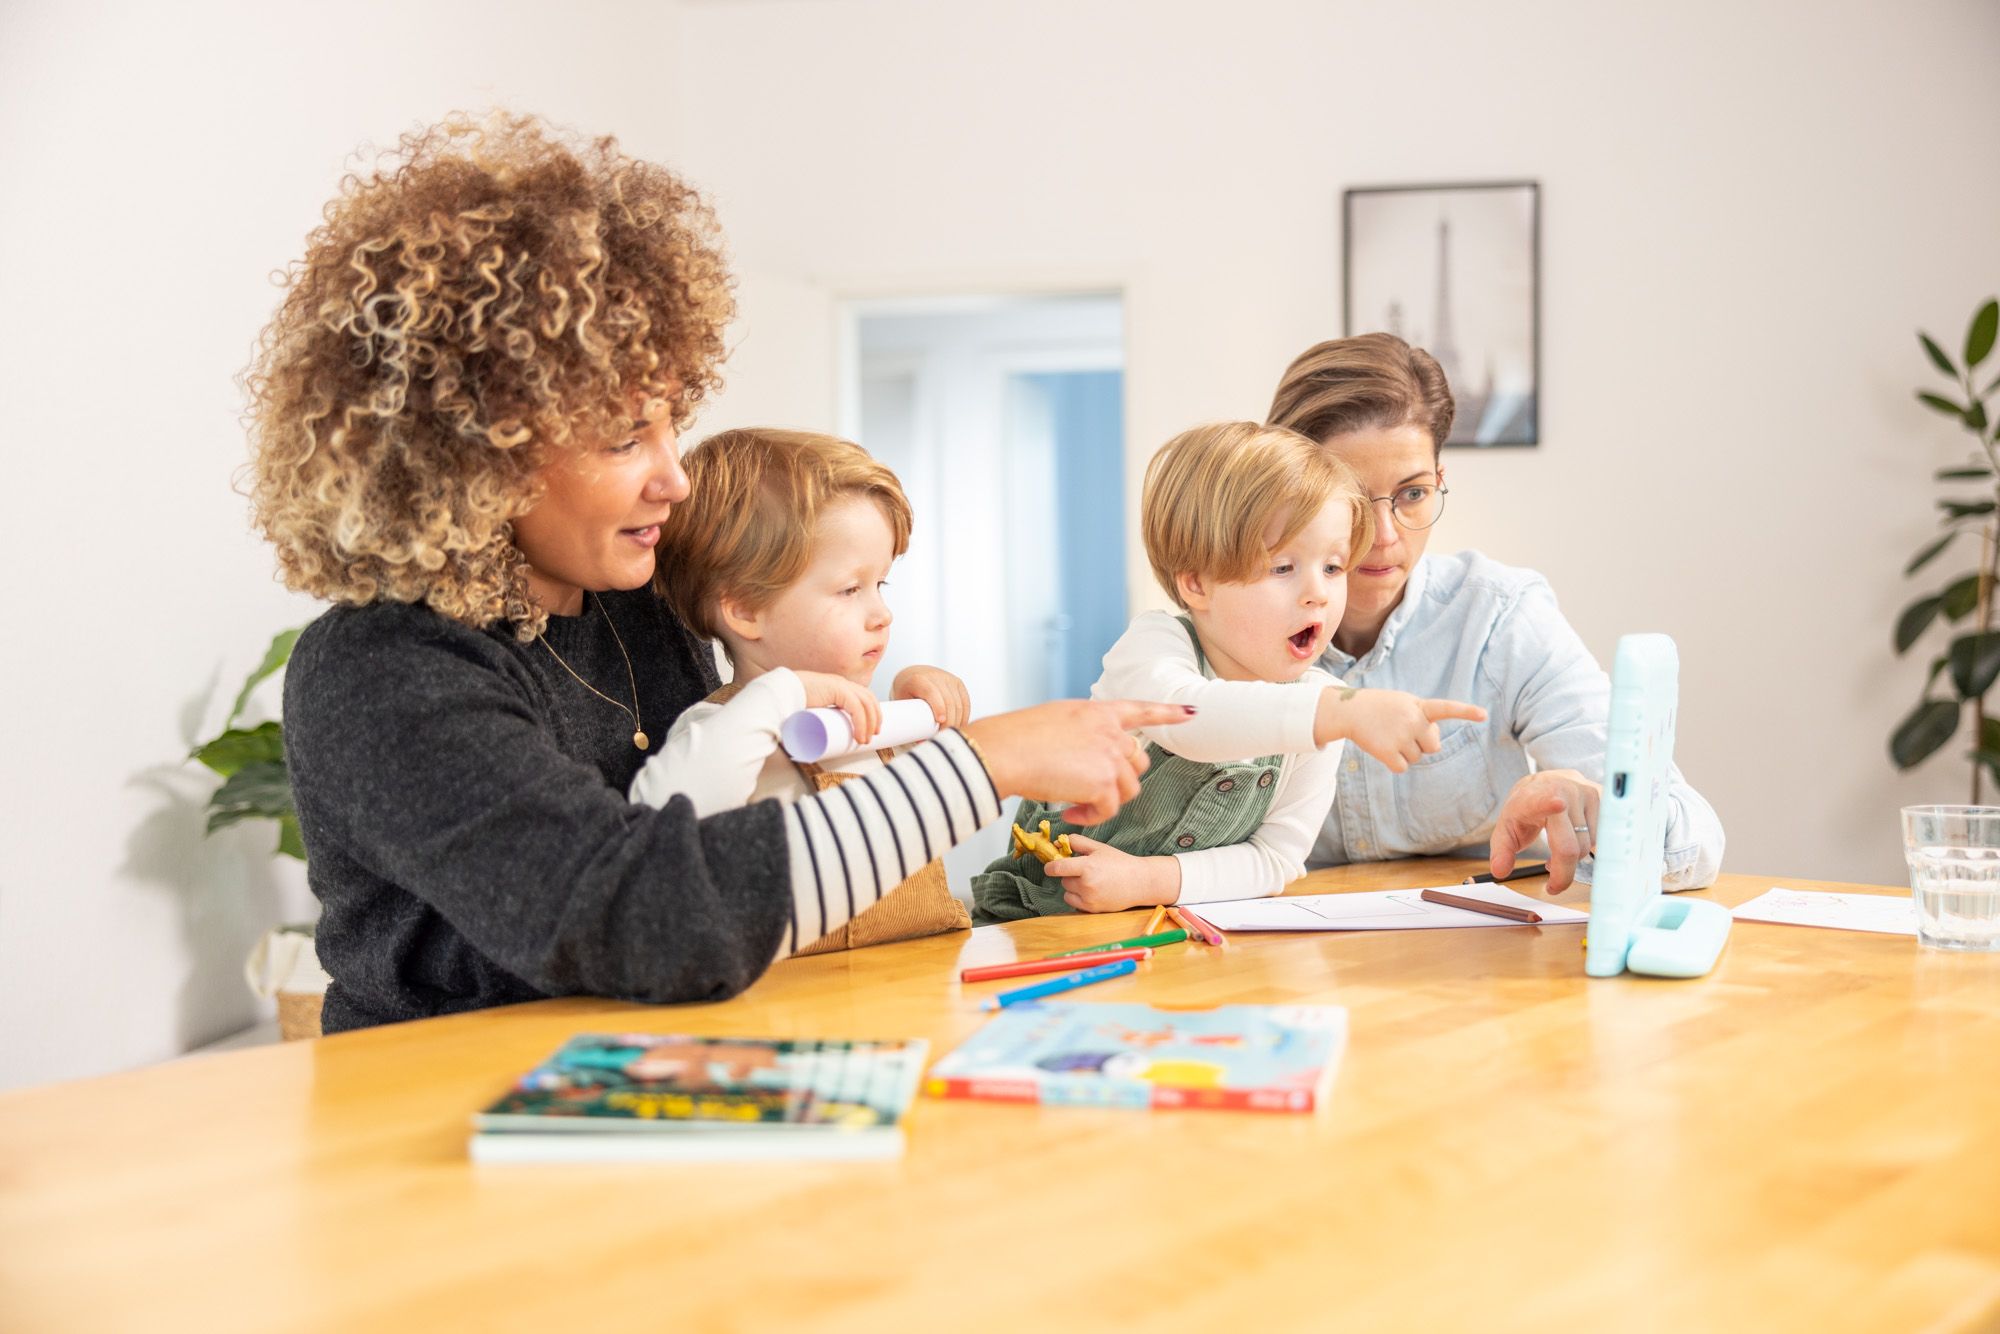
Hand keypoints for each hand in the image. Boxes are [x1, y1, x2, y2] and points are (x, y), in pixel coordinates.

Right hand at [793, 671, 881, 744]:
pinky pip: (857, 707)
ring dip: (869, 723)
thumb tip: (818, 740)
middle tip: (872, 735)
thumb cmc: (789, 703)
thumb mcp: (810, 711)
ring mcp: (839, 684)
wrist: (778, 692)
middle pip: (868, 698)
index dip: (870, 711)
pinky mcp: (836, 689)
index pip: (861, 696)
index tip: (869, 729)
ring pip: (866, 703)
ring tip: (865, 740)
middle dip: (875, 717)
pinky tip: (860, 735)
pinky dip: (861, 722)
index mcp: (836, 686)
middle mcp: (840, 682)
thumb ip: (817, 720)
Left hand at [892, 664, 970, 729]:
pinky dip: (964, 716)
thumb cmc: (905, 693)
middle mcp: (936, 676)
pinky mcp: (958, 683)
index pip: (931, 692)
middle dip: (949, 721)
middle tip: (944, 736)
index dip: (938, 707)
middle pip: (948, 701)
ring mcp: (949, 679)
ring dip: (957, 721)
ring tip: (951, 735)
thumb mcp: (902, 704)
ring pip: (959, 703)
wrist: (913, 675)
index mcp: (918, 679)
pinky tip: (960, 726)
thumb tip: (923, 743)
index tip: (940, 721)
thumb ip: (910, 722)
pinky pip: (965, 702)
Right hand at [962, 699, 1193, 824]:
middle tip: (1091, 793)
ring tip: (1076, 807)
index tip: (1192, 712)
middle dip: (1120, 780)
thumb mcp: (1055, 719)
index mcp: (1097, 711)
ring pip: (1127, 790)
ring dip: (1105, 803)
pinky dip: (1091, 817)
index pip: (1141, 710)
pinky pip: (1108, 809)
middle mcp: (1109, 731)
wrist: (1005, 752)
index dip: (1168, 712)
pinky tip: (1069, 814)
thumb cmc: (1016, 737)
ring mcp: (1108, 756)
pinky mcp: (1102, 782)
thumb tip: (1085, 753)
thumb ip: (1080, 732)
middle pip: (1137, 761)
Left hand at [1044, 834, 1179, 913]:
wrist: (1140, 882)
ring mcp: (1089, 898)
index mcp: (1087, 866)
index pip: (1058, 868)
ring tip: (1091, 881)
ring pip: (1067, 891)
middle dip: (1070, 874)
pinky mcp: (1092, 909)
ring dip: (1073, 886)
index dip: (1050, 867)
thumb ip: (1077, 842)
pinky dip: (1077, 897)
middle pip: (1064, 879)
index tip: (1050, 866)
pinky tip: (1091, 891)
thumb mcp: (1099, 848)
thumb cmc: (1120, 863)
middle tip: (1085, 870)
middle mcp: (1087, 884)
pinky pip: (1073, 902)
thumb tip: (1057, 843)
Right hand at [1317, 687, 1486, 771]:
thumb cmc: (1382, 706)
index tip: (1484, 715)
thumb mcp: (1406, 704)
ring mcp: (1400, 737)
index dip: (1466, 712)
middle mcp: (1413, 721)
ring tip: (1388, 735)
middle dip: (1422, 743)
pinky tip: (1383, 748)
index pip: (1447, 708)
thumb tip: (1433, 746)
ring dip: (1404, 751)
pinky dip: (1394, 762)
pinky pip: (1402, 767)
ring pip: (1416, 758)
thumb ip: (1424, 719)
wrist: (1350, 710)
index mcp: (1420, 707)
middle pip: (1433, 746)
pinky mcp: (1387, 752)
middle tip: (1402, 731)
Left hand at [1489, 768, 1601, 892]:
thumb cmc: (1526, 809)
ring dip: (1573, 858)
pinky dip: (1585, 846)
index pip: (1543, 801)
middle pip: (1570, 847)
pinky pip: (1599, 837)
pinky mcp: (1602, 799)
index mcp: (1534, 798)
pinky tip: (1573, 838)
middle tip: (1553, 884)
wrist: (1545, 783)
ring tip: (1558, 849)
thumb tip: (1500, 871)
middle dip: (1562, 873)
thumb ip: (1501, 851)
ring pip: (1586, 846)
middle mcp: (1563, 791)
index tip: (1557, 804)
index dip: (1550, 804)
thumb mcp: (1506, 828)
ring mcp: (1585, 793)